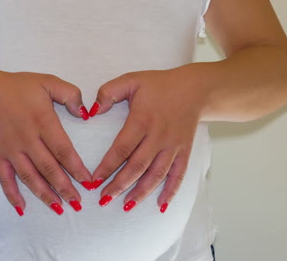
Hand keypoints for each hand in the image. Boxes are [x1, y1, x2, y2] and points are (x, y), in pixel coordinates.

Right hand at [0, 66, 91, 215]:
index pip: (63, 150)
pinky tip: (22, 208)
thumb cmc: (17, 87)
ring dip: (45, 195)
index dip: (76, 168)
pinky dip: (12, 194)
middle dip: (65, 188)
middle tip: (78, 203)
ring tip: (59, 208)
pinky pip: (5, 178)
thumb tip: (84, 113)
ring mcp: (11, 150)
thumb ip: (70, 94)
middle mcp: (27, 139)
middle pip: (49, 168)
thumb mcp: (47, 81)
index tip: (88, 182)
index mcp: (42, 121)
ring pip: (30, 177)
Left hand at [89, 67, 207, 211]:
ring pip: (156, 175)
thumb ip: (109, 92)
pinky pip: (178, 175)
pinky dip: (170, 191)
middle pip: (137, 167)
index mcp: (142, 120)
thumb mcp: (131, 80)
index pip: (122, 149)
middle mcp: (158, 136)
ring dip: (141, 193)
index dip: (107, 166)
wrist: (195, 89)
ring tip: (126, 206)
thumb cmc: (159, 85)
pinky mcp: (185, 152)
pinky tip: (160, 205)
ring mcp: (173, 146)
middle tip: (104, 199)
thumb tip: (92, 111)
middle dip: (119, 185)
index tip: (94, 180)